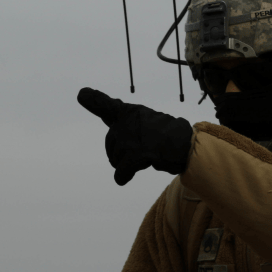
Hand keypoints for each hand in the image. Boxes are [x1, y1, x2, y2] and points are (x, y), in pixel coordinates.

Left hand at [77, 87, 192, 185]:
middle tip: (143, 150)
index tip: (82, 94)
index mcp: (132, 112)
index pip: (107, 106)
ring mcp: (132, 136)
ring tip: (149, 155)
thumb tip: (111, 121)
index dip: (93, 101)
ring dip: (128, 163)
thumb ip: (124, 121)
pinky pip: (121, 172)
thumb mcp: (146, 121)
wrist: (189, 145)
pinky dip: (123, 176)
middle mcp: (129, 120)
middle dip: (121, 152)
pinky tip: (128, 176)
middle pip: (111, 143)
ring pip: (116, 159)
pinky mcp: (137, 153)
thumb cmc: (168, 135)